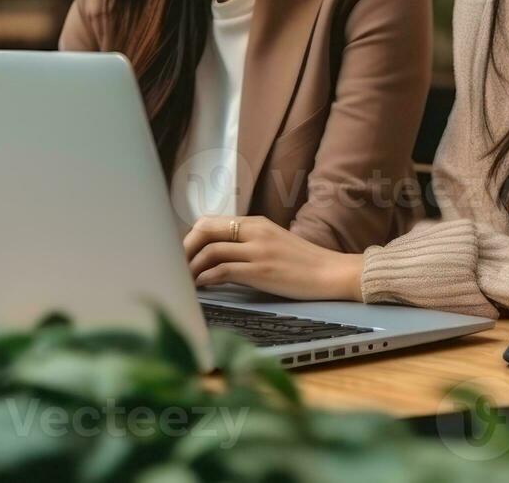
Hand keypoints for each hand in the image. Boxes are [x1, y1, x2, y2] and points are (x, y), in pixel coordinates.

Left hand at [183, 216, 363, 301]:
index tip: (182, 255)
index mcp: (256, 223)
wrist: (333, 273)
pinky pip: (223, 270)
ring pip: (211, 251)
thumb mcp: (274, 243)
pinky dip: (207, 278)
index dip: (191, 237)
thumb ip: (249, 243)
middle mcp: (254, 231)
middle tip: (175, 266)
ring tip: (183, 280)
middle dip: (184, 249)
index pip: (211, 222)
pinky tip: (201, 286)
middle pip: (205, 230)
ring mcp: (258, 250)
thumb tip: (220, 256)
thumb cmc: (305, 263)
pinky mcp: (261, 270)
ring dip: (191, 267)